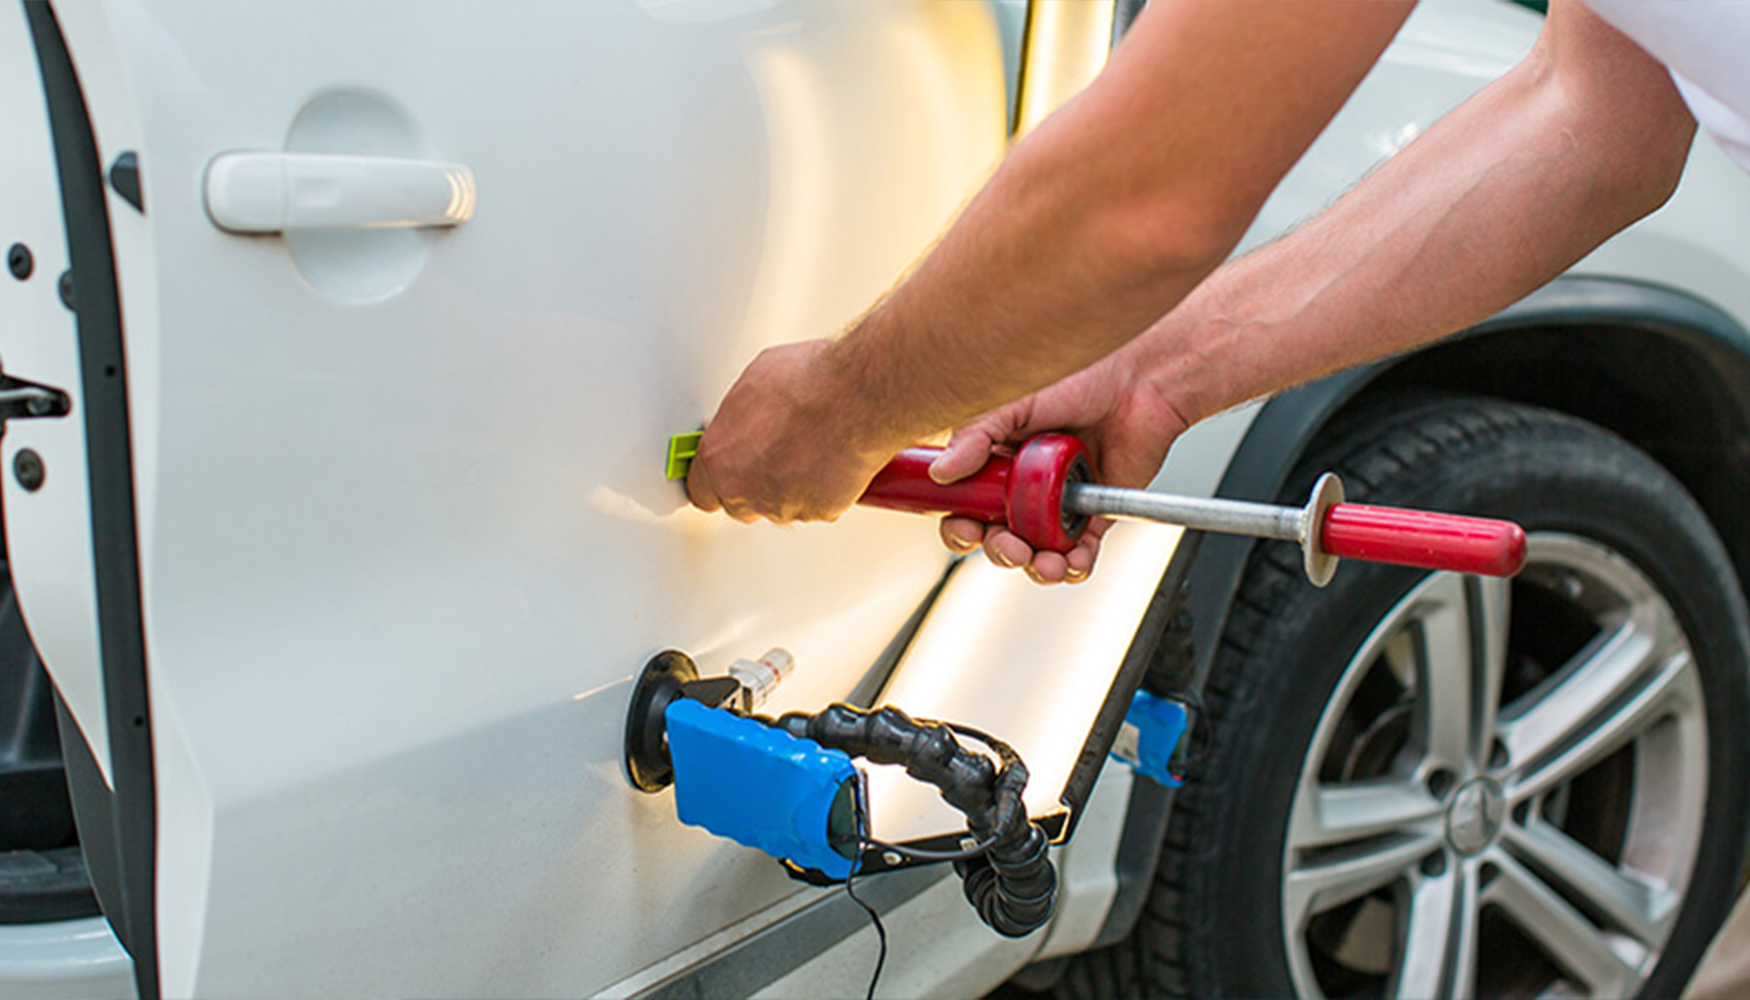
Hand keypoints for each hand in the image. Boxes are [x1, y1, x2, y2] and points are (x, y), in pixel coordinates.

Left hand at [686, 341, 903, 522]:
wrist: (855, 397)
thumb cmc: (808, 383)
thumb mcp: (753, 384)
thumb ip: (741, 416)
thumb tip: (749, 415)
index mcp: (718, 458)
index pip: (700, 489)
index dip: (715, 480)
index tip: (723, 474)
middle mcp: (745, 489)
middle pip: (739, 502)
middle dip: (754, 482)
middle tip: (774, 454)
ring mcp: (782, 504)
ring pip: (780, 504)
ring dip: (791, 484)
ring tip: (810, 448)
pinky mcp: (819, 511)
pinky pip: (817, 505)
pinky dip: (824, 489)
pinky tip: (831, 458)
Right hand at [930, 346, 1190, 583]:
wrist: (1139, 382)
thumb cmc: (1082, 379)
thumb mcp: (1014, 402)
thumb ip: (977, 436)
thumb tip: (942, 472)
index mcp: (998, 461)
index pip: (967, 505)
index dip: (960, 524)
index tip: (966, 528)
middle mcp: (1025, 486)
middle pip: (998, 537)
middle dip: (999, 551)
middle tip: (1008, 545)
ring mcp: (1059, 503)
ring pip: (1036, 552)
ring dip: (1035, 567)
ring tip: (1043, 561)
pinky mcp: (1094, 514)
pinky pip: (1080, 553)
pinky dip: (1074, 567)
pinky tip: (1072, 562)